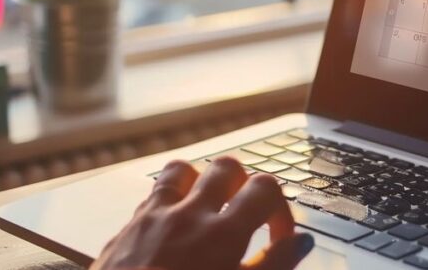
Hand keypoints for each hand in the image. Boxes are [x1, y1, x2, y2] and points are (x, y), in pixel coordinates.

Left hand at [92, 157, 313, 269]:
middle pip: (226, 167)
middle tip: (245, 216)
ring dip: (200, 183)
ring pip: (183, 170)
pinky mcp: (126, 230)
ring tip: (207, 209)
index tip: (278, 237)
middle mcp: (188, 214)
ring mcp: (153, 217)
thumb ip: (273, 265)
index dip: (280, 209)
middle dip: (243, 185)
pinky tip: (172, 227)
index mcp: (222, 233)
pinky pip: (151, 196)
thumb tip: (302, 242)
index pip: (265, 187)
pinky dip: (168, 201)